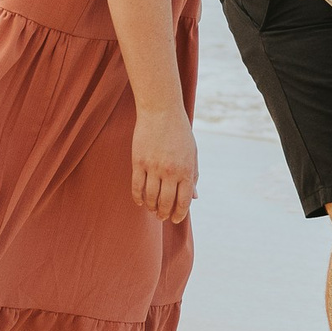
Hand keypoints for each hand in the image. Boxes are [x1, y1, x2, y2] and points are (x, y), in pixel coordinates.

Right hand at [131, 105, 198, 225]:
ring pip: (150, 197)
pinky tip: (140, 202)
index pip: (183, 201)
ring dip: (151, 207)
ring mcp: (153, 167)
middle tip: (162, 216)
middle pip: (165, 202)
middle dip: (164, 213)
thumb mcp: (192, 153)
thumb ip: (193, 176)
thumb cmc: (180, 132)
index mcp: (186, 170)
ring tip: (152, 210)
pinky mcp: (138, 162)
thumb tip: (194, 197)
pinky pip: (136, 186)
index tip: (175, 219)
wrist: (161, 111)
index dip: (179, 214)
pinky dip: (138, 197)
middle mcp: (170, 171)